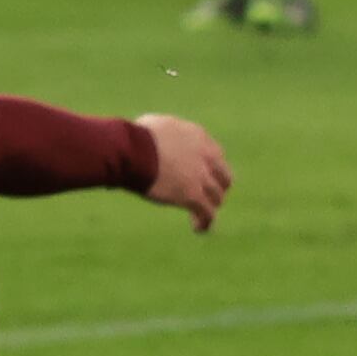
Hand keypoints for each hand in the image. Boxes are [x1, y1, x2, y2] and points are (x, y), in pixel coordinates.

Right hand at [135, 114, 233, 229]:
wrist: (132, 150)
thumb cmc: (135, 137)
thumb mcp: (157, 126)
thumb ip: (168, 136)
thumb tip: (157, 143)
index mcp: (198, 137)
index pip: (217, 155)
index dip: (211, 168)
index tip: (202, 175)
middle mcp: (206, 156)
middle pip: (224, 177)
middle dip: (217, 188)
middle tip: (206, 196)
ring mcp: (201, 177)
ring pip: (217, 197)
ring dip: (210, 206)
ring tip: (200, 215)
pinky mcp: (192, 195)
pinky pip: (207, 213)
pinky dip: (205, 222)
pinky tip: (198, 228)